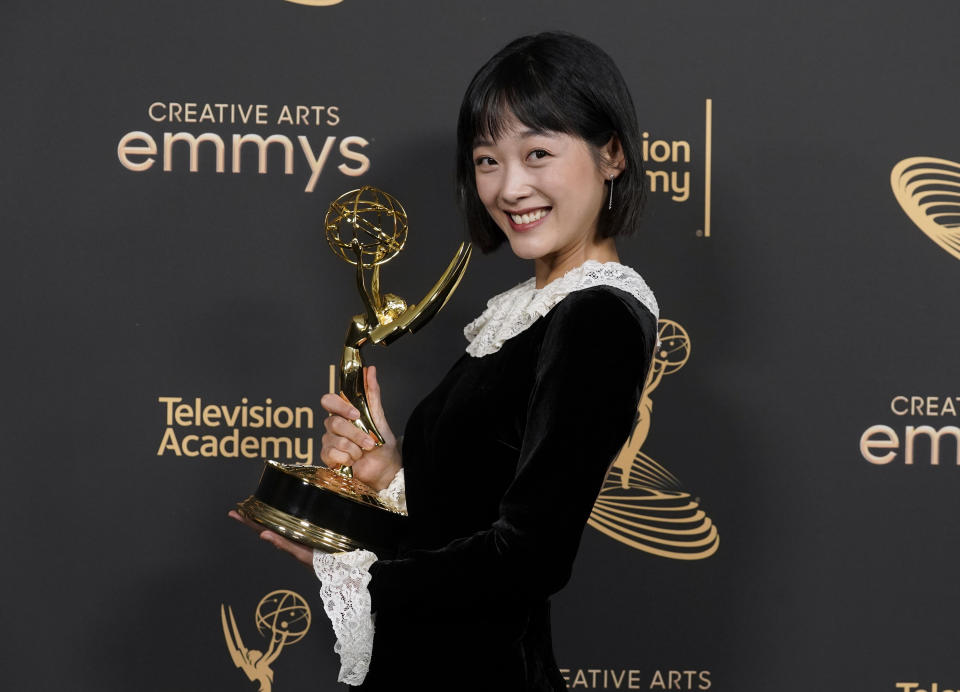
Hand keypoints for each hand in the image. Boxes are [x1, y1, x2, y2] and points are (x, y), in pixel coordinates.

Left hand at [228, 510, 312, 566]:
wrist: (336, 567)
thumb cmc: (318, 561)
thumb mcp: (299, 552)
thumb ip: (283, 544)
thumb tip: (263, 535)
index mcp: (282, 539)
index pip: (260, 528)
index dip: (247, 521)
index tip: (233, 513)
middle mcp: (285, 537)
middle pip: (263, 526)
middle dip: (250, 517)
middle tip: (237, 510)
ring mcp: (292, 537)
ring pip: (273, 525)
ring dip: (262, 518)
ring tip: (253, 509)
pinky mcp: (302, 535)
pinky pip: (286, 526)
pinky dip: (278, 520)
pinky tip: (278, 516)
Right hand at [320, 365, 401, 490]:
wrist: (385, 468)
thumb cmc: (382, 443)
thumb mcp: (379, 417)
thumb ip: (372, 393)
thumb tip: (371, 369)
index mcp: (344, 413)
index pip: (328, 401)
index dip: (339, 406)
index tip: (355, 414)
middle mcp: (333, 425)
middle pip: (333, 423)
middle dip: (355, 434)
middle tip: (370, 443)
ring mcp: (329, 441)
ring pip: (334, 440)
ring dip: (355, 449)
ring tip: (364, 453)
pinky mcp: (327, 457)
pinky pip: (331, 453)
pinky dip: (347, 458)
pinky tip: (353, 461)